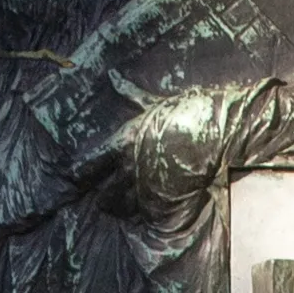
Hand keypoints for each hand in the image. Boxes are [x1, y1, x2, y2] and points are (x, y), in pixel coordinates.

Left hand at [81, 83, 241, 221]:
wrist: (219, 133)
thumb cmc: (187, 112)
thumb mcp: (156, 102)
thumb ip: (131, 93)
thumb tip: (113, 76)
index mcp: (124, 142)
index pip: (91, 164)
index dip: (80, 172)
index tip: (74, 177)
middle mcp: (131, 168)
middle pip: (104, 193)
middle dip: (104, 196)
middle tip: (105, 195)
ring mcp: (147, 188)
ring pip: (122, 207)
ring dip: (121, 207)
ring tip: (126, 204)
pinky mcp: (164, 203)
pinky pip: (144, 216)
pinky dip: (142, 215)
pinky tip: (146, 211)